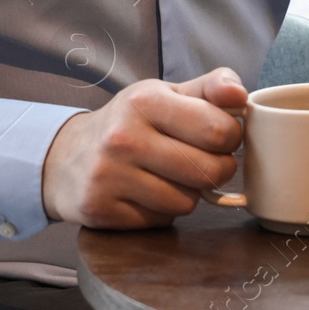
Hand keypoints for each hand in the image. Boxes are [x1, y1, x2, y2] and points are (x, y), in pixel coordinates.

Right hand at [41, 68, 247, 227]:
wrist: (68, 157)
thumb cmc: (129, 122)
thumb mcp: (165, 93)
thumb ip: (210, 89)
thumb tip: (240, 96)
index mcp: (145, 101)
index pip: (218, 130)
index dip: (231, 137)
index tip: (221, 136)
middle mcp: (123, 137)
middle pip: (208, 171)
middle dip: (217, 169)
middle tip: (204, 160)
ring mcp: (109, 177)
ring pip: (187, 202)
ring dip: (188, 192)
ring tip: (170, 175)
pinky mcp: (102, 211)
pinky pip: (161, 220)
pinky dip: (163, 210)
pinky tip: (147, 192)